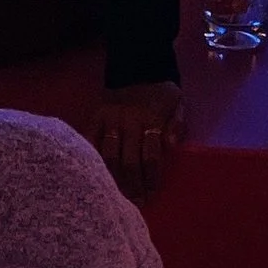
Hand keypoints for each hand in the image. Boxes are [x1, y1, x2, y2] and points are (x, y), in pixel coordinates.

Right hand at [94, 80, 185, 198]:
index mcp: (151, 119)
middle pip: (128, 161)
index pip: (151, 155)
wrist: (138, 64)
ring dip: (113, 178)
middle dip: (132, 185)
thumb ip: (178, 124)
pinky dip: (90, 158)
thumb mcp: (178, 102)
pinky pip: (89, 140)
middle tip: (134, 203)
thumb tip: (172, 145)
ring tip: (115, 197)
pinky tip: (92, 175)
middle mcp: (129, 122)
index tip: (151, 194)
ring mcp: (110, 120)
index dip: (151, 178)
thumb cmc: (161, 92)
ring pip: (108, 155)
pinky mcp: (95, 117)